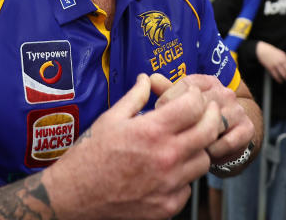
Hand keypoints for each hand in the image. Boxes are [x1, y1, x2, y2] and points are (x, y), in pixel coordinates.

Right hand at [44, 74, 221, 219]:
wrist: (75, 195)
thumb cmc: (89, 156)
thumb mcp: (110, 118)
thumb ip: (135, 97)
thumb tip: (146, 79)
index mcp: (151, 131)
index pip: (193, 106)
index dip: (195, 96)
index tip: (192, 95)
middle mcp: (165, 157)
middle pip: (209, 131)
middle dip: (211, 117)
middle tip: (205, 112)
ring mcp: (168, 184)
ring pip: (203, 160)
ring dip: (197, 149)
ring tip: (183, 143)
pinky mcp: (167, 206)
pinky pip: (188, 187)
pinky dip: (182, 177)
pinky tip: (168, 170)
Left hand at [150, 73, 253, 164]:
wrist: (230, 137)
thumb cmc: (199, 119)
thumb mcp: (182, 103)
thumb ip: (166, 91)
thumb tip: (150, 79)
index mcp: (208, 82)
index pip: (187, 85)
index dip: (169, 99)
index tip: (159, 112)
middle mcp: (225, 93)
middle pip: (200, 105)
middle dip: (182, 122)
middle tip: (170, 133)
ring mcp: (237, 110)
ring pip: (213, 124)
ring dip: (198, 138)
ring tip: (186, 145)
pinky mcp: (247, 129)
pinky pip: (227, 142)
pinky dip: (213, 151)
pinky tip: (204, 153)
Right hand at [256, 41, 285, 82]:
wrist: (263, 50)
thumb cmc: (272, 52)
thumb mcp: (281, 53)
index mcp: (284, 57)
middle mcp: (280, 61)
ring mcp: (275, 65)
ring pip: (283, 75)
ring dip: (285, 79)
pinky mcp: (270, 68)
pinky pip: (276, 76)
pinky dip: (279, 79)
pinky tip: (280, 81)